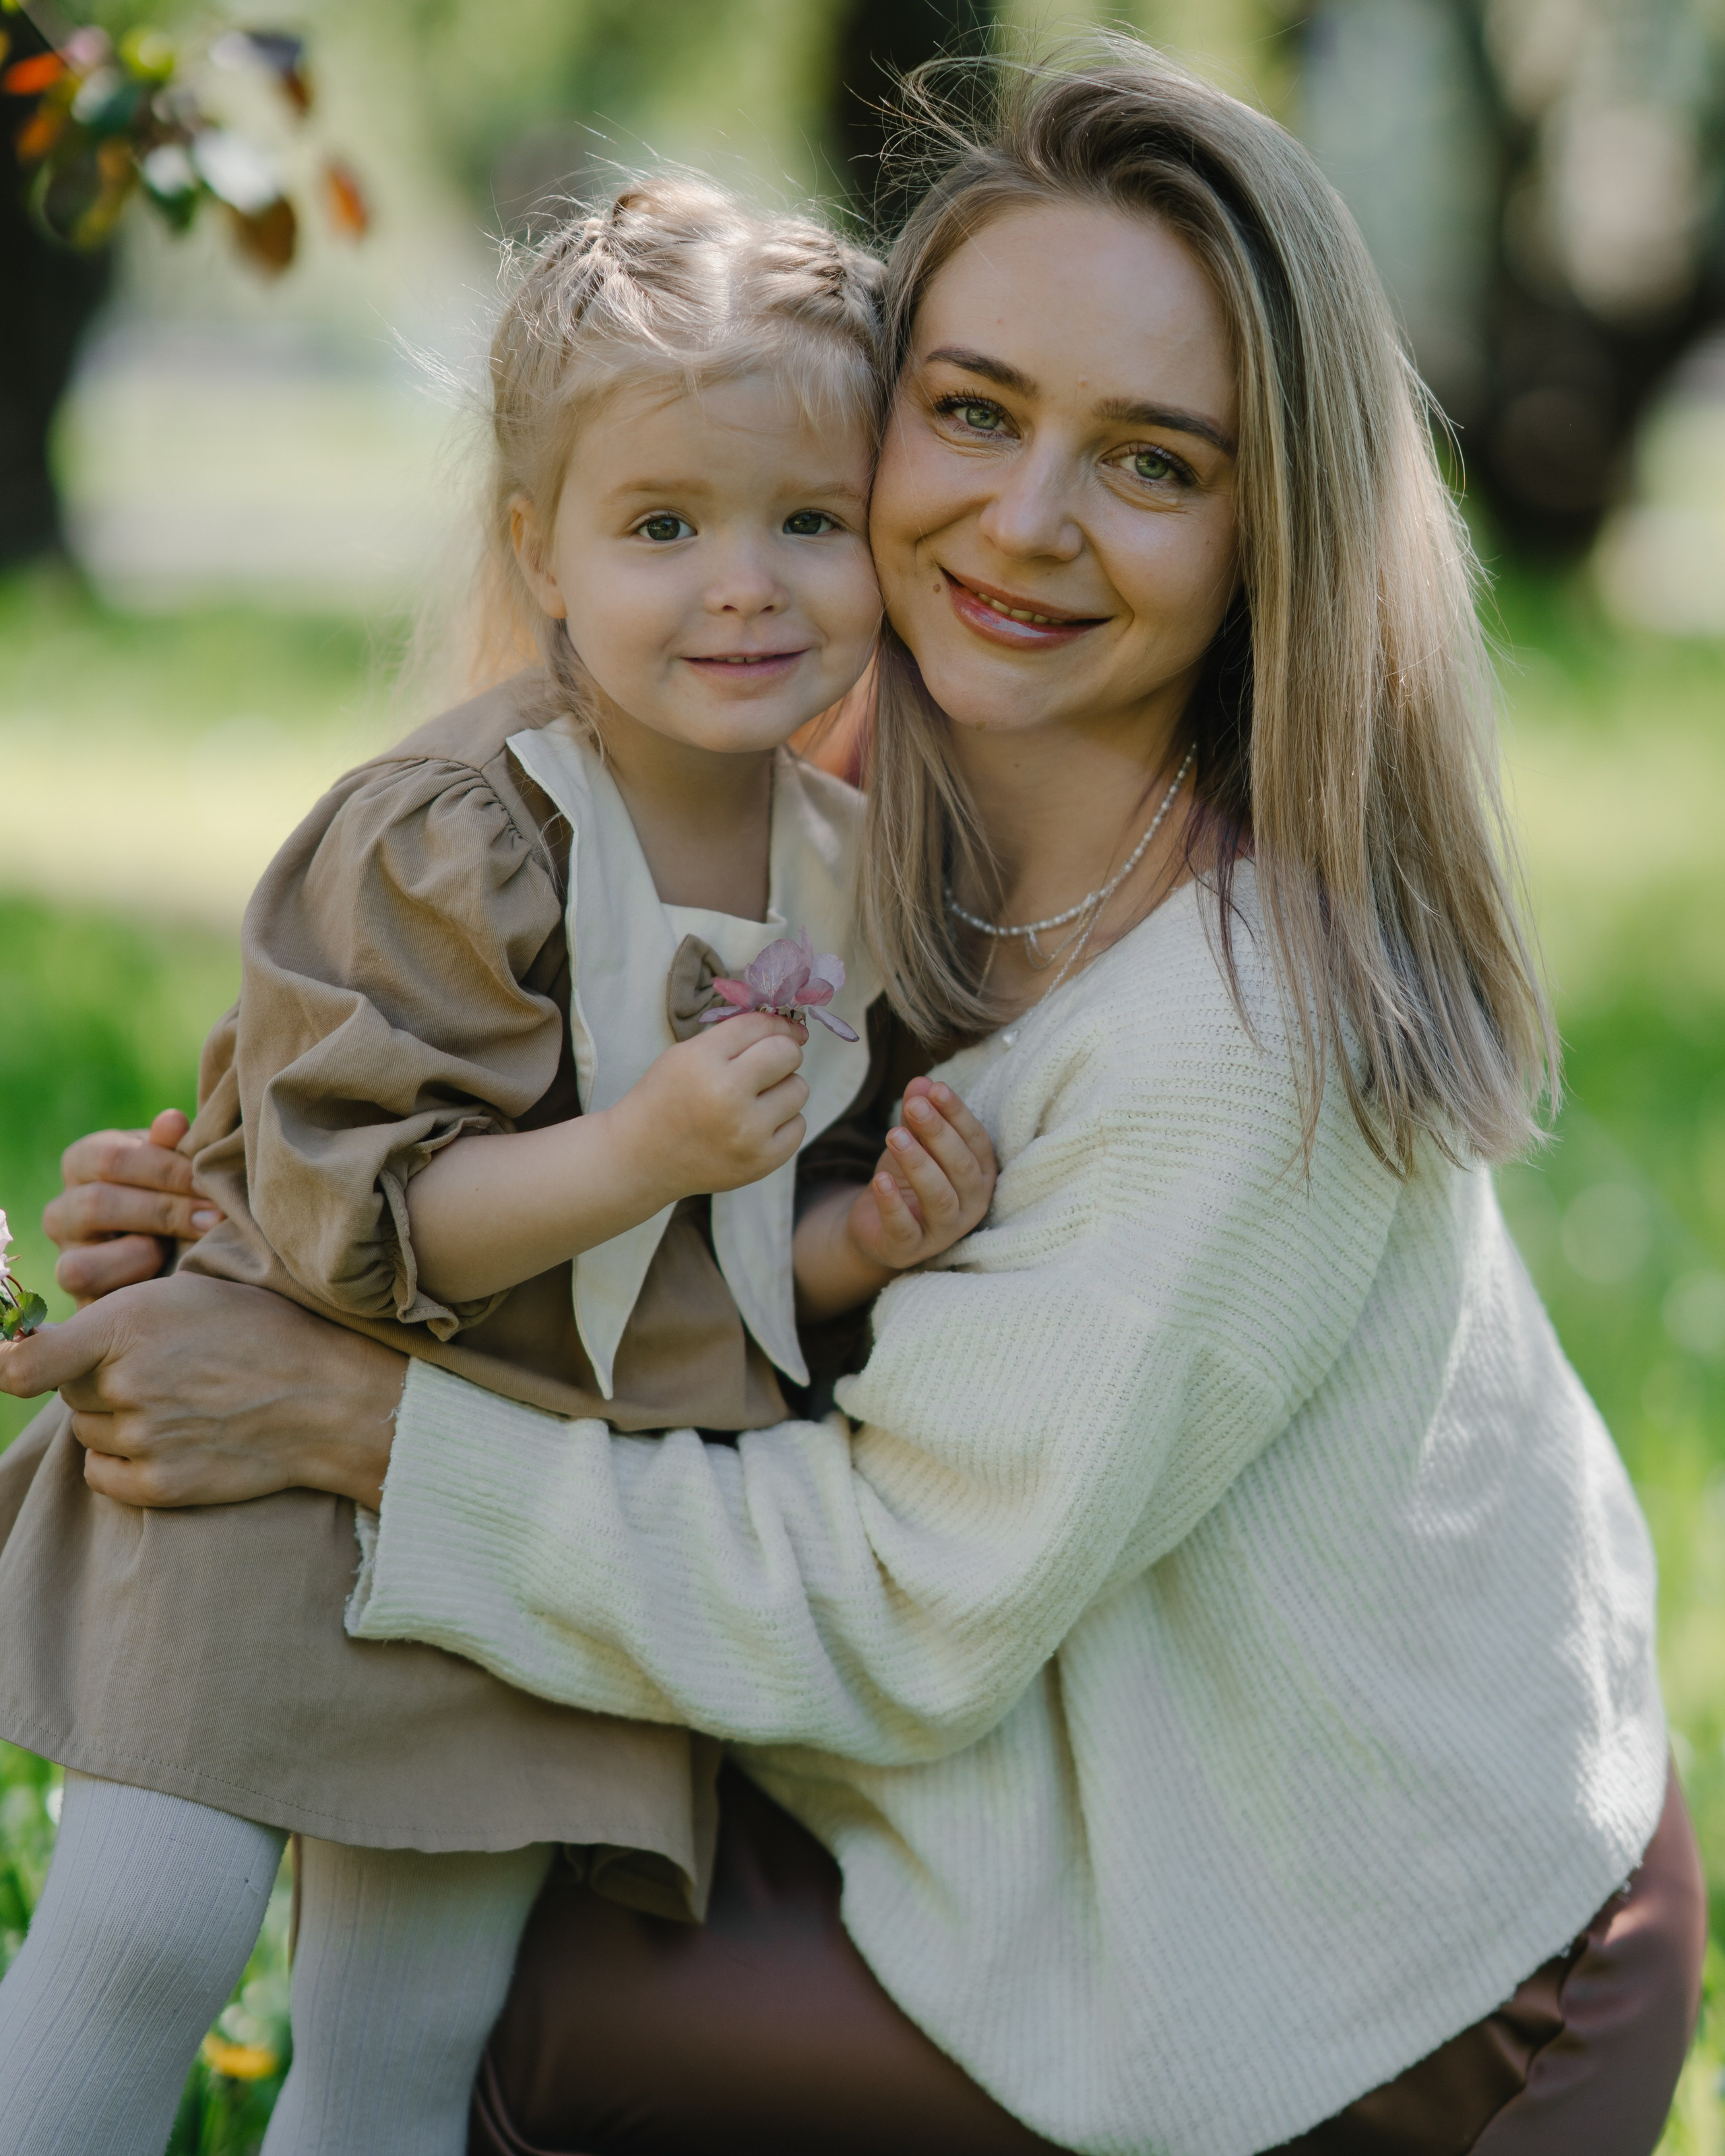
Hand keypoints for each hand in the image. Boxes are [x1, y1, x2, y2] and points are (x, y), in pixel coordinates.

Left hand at [0, 1272, 401, 1510]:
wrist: (326, 1397)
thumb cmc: (259, 1332)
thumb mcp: (186, 1294)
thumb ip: (114, 1315)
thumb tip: (40, 1345)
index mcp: (129, 1324)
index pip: (23, 1366)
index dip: (8, 1365)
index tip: (16, 1362)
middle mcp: (128, 1383)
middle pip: (68, 1392)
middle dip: (96, 1381)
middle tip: (153, 1370)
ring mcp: (144, 1438)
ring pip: (87, 1431)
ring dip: (115, 1419)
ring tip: (175, 1402)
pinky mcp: (162, 1484)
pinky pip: (102, 1475)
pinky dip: (121, 1461)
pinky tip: (167, 1439)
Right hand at [45, 1109, 223, 1304]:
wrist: (177, 1260)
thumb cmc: (181, 1199)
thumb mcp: (179, 1171)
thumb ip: (174, 1148)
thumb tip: (172, 1120)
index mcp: (85, 1162)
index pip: (111, 1157)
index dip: (165, 1169)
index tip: (212, 1181)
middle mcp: (63, 1208)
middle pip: (98, 1202)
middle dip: (166, 1208)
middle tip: (216, 1215)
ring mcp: (65, 1252)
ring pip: (83, 1250)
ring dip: (147, 1247)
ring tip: (197, 1242)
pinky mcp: (76, 1291)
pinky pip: (86, 1281)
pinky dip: (131, 1275)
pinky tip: (170, 1271)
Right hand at [612, 1012, 809, 1203]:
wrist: (641, 1158)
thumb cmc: (665, 1098)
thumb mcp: (686, 1055)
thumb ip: (734, 1037)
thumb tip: (791, 1030)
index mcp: (703, 1061)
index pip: (759, 1026)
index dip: (778, 1023)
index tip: (787, 1029)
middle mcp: (727, 1095)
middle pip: (788, 1054)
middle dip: (783, 1054)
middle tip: (768, 1065)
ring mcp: (747, 1132)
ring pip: (798, 1089)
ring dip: (783, 1089)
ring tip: (754, 1100)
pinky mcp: (761, 1161)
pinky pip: (798, 1125)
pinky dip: (783, 1122)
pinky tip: (757, 1125)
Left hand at [845, 1077, 996, 1272]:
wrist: (878, 1227)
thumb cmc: (907, 1181)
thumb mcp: (912, 1142)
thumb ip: (917, 1115)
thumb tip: (920, 1082)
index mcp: (980, 1174)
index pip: (976, 1140)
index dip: (957, 1114)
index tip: (936, 1089)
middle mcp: (971, 1204)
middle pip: (961, 1168)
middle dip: (938, 1134)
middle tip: (913, 1106)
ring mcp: (944, 1231)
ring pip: (938, 1197)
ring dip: (918, 1164)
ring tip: (893, 1135)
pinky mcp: (911, 1249)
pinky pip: (905, 1227)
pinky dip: (892, 1204)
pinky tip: (879, 1180)